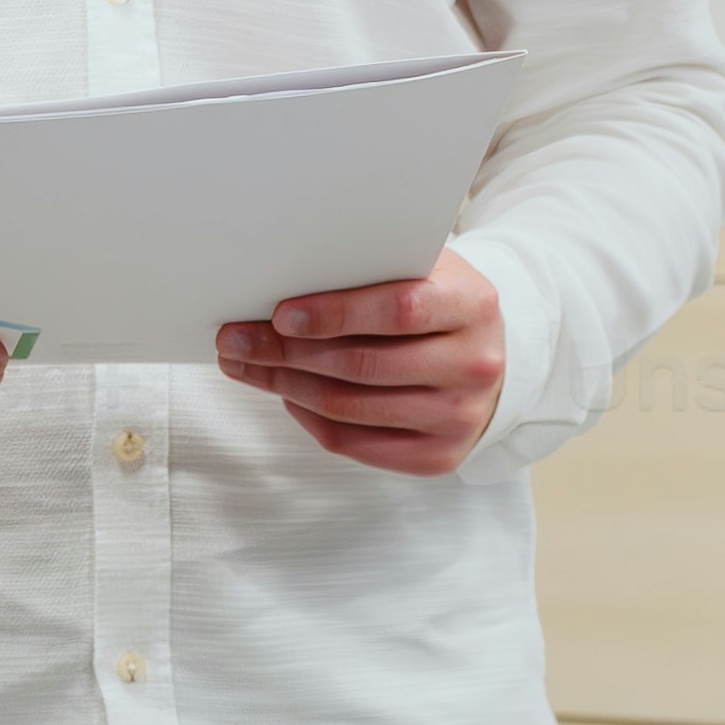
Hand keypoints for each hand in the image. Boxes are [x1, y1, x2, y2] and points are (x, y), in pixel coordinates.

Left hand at [214, 249, 506, 475]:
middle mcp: (474, 366)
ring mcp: (458, 418)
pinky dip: (307, 417)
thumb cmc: (439, 301)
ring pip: (349, 408)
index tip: (279, 314)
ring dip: (285, 385)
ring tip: (245, 364)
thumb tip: (284, 281)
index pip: (397, 312)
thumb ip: (372, 270)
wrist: (491, 357)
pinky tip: (284, 393)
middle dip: (286, 352)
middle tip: (234, 339)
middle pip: (362, 365)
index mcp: (473, 306)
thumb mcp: (423, 268)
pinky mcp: (437, 457)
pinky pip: (352, 443)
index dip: (335, 314)